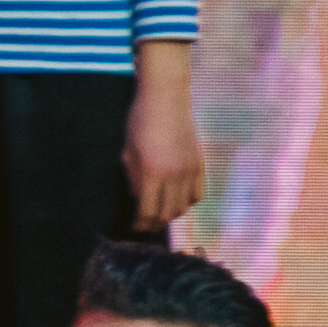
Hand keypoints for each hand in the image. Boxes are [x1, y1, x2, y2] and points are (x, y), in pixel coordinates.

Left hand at [125, 45, 205, 231]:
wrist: (166, 98)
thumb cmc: (140, 119)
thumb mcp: (128, 149)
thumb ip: (132, 177)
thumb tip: (137, 197)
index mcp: (151, 172)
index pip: (147, 211)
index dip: (140, 224)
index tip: (134, 228)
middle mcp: (173, 176)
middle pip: (167, 213)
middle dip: (154, 223)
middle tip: (146, 224)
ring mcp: (189, 171)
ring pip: (184, 207)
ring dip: (171, 214)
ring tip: (161, 213)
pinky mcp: (199, 164)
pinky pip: (198, 194)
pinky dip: (187, 202)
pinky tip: (178, 199)